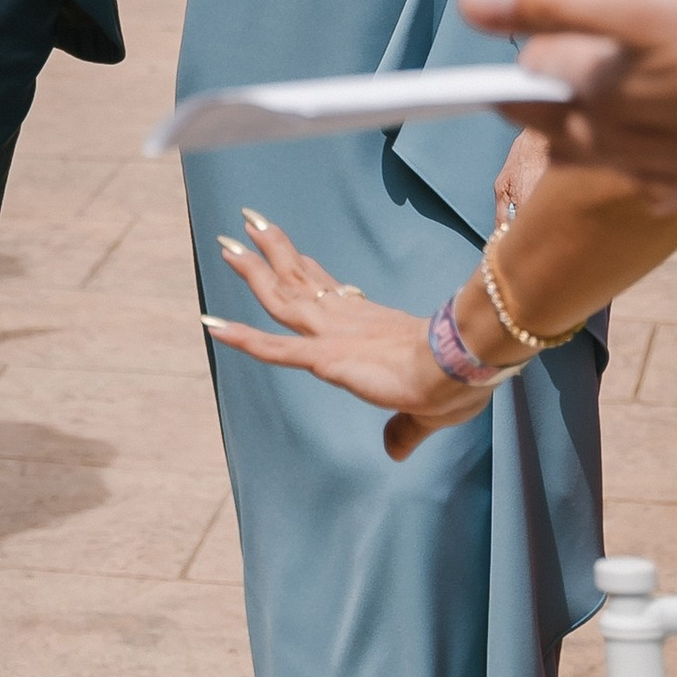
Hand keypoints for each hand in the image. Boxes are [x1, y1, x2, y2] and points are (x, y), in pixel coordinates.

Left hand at [205, 205, 485, 457]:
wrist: (463, 370)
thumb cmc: (457, 382)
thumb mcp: (427, 413)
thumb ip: (404, 429)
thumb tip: (396, 451)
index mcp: (370, 326)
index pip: (329, 291)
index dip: (305, 269)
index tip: (287, 250)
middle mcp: (346, 321)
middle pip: (300, 279)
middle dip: (272, 252)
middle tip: (246, 224)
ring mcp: (332, 335)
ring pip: (282, 298)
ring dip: (251, 270)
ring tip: (225, 243)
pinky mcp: (326, 357)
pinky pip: (273, 347)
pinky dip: (241, 337)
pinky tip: (212, 325)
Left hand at [460, 0, 676, 206]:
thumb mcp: (640, 0)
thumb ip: (553, 0)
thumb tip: (472, 0)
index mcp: (593, 108)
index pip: (521, 96)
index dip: (519, 62)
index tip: (521, 48)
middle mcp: (624, 152)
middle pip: (566, 126)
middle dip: (562, 93)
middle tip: (576, 53)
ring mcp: (673, 173)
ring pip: (620, 146)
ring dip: (618, 115)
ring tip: (638, 78)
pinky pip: (673, 166)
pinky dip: (670, 141)